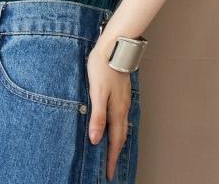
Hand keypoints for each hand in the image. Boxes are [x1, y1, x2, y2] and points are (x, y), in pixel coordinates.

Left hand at [86, 47, 131, 180]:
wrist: (114, 47)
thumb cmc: (103, 67)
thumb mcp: (97, 92)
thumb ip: (97, 116)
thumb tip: (94, 139)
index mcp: (117, 110)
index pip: (115, 141)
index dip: (111, 158)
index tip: (108, 173)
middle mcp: (122, 107)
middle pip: (120, 136)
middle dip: (115, 153)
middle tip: (110, 167)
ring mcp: (123, 99)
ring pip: (121, 126)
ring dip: (117, 140)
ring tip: (111, 150)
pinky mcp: (121, 92)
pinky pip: (120, 116)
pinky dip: (117, 127)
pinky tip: (112, 124)